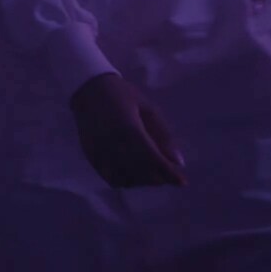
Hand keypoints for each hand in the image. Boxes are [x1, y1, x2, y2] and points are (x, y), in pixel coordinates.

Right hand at [69, 73, 186, 188]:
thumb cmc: (122, 95)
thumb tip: (178, 162)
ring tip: (151, 174)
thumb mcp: (149, 109)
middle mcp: (114, 144)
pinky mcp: (91, 156)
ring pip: (126, 179)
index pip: (154, 160)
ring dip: (142, 181)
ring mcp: (100, 152)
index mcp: (130, 130)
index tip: (182, 182)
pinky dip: (125, 181)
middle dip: (158, 178)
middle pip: (141, 173)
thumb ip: (164, 136)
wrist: (88, 90)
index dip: (170, 174)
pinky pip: (110, 178)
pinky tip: (132, 174)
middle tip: (167, 175)